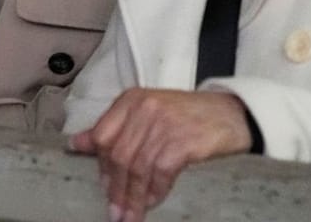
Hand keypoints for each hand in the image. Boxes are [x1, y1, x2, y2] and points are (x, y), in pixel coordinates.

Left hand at [68, 87, 254, 221]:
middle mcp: (144, 109)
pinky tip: (152, 202)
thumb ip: (116, 128)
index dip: (99, 164)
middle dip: (114, 188)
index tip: (101, 186)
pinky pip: (160, 172)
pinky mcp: (183, 141)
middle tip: (114, 211)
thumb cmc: (187, 116)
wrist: (232, 114)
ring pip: (137, 167)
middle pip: (118, 155)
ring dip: (132, 197)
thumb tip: (77, 144)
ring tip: (130, 216)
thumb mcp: (148, 114)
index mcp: (130, 100)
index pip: (102, 135)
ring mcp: (164, 124)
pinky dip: (155, 191)